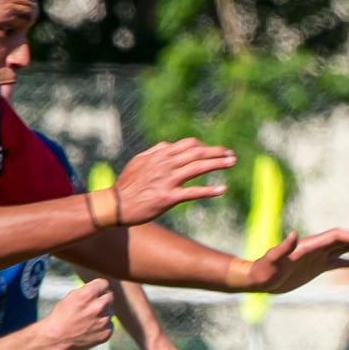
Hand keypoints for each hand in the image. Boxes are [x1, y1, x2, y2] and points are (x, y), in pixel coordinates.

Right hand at [41, 279, 114, 349]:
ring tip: (88, 318)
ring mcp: (104, 321)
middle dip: (102, 299)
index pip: (104, 284)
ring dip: (103, 313)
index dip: (98, 288)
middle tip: (92, 305)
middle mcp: (98, 307)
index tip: (95, 292)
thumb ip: (88, 290)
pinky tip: (91, 327)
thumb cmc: (62, 315)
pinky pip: (110, 324)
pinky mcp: (106, 332)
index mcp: (88, 294)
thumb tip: (100, 288)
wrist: (57, 338)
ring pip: (110, 311)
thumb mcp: (72, 296)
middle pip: (109, 296)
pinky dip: (103, 325)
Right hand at [113, 138, 238, 223]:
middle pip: (197, 153)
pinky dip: (209, 191)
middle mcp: (165, 164)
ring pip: (197, 168)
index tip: (215, 152)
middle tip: (231, 155)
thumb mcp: (138, 162)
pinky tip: (222, 190)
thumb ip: (154, 152)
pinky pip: (193, 192)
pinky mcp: (168, 198)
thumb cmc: (127, 185)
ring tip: (232, 163)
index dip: (204, 146)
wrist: (116, 205)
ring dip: (217, 164)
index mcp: (159, 155)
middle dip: (216, 152)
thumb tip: (167, 145)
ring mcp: (167, 181)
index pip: (188, 144)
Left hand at [242, 228, 348, 294]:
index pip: (336, 237)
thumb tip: (294, 234)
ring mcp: (318, 257)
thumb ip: (283, 247)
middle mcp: (316, 248)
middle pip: (344, 240)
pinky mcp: (317, 267)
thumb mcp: (272, 259)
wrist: (259, 279)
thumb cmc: (264, 270)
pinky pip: (338, 262)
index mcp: (309, 245)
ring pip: (343, 249)